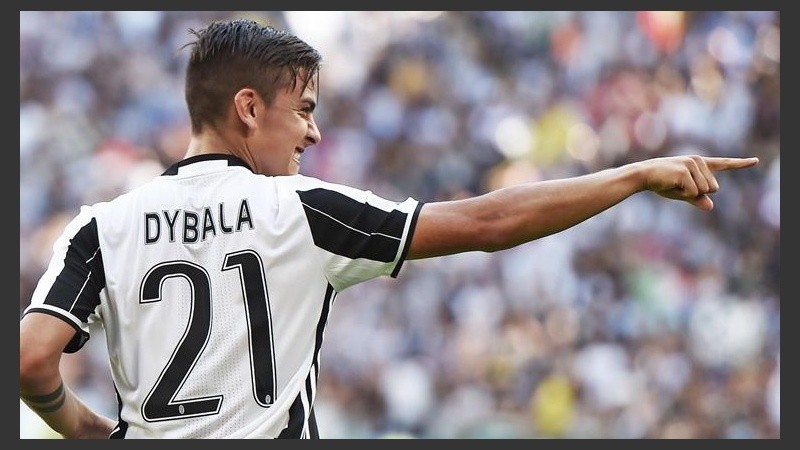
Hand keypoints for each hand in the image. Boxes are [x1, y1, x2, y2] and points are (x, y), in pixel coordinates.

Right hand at [639, 155, 758, 210]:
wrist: (642, 176)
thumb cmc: (661, 183)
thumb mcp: (682, 193)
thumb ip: (697, 198)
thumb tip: (710, 207)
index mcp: (700, 164)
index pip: (724, 164)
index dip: (741, 163)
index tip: (756, 161)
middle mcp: (699, 161)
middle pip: (714, 187)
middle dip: (698, 193)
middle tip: (679, 186)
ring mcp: (692, 164)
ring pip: (705, 190)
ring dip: (689, 193)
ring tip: (674, 184)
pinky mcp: (685, 171)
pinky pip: (693, 192)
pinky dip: (683, 194)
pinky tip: (671, 185)